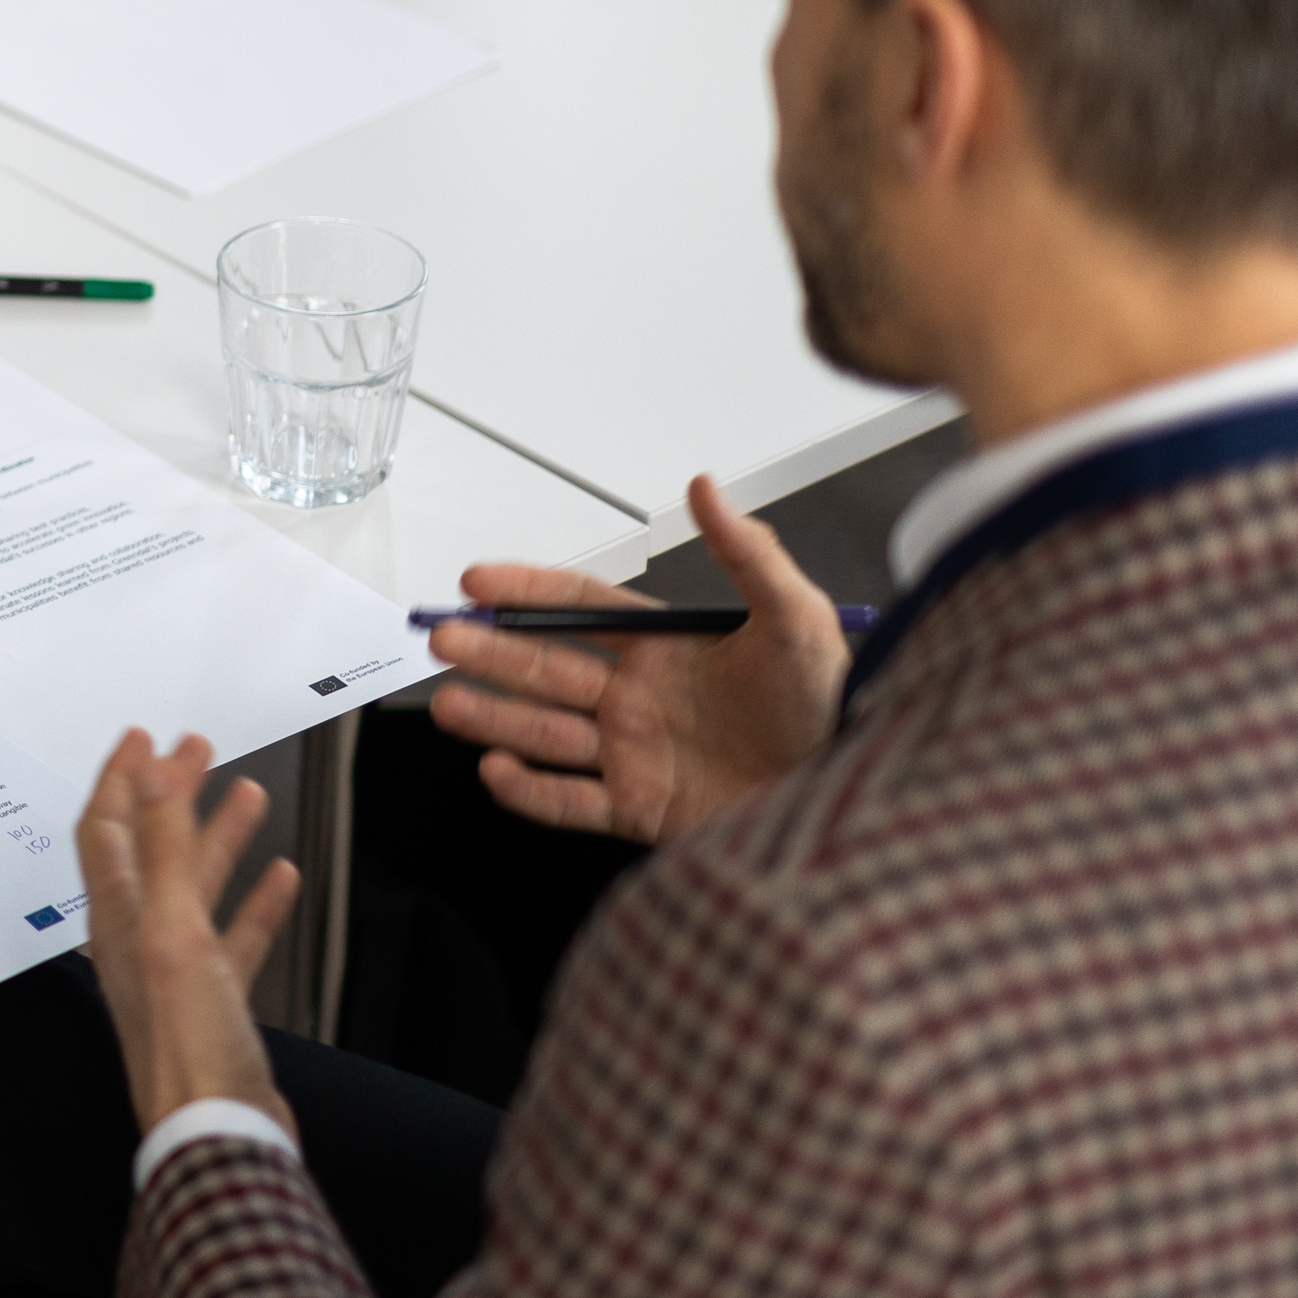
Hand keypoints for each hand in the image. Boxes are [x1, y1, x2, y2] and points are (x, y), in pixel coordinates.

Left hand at [75, 731, 299, 1135]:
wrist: (219, 1133)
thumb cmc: (188, 1045)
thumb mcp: (174, 928)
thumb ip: (164, 849)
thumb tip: (150, 773)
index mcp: (117, 918)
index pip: (106, 829)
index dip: (121, 779)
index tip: (142, 736)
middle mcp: (140, 939)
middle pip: (152, 849)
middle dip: (174, 795)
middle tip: (199, 749)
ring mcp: (178, 971)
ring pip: (197, 887)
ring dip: (219, 838)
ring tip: (249, 794)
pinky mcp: (217, 1001)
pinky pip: (235, 936)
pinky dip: (256, 902)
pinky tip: (282, 878)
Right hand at [424, 474, 848, 845]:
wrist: (854, 795)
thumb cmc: (834, 705)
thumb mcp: (796, 619)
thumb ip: (747, 553)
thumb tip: (705, 487)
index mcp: (666, 649)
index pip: (579, 612)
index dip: (527, 593)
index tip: (478, 582)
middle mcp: (640, 699)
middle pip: (547, 670)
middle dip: (492, 653)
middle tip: (443, 639)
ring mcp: (635, 756)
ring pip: (545, 733)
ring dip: (493, 717)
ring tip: (449, 704)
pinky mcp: (641, 810)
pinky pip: (570, 803)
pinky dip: (528, 791)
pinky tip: (497, 771)